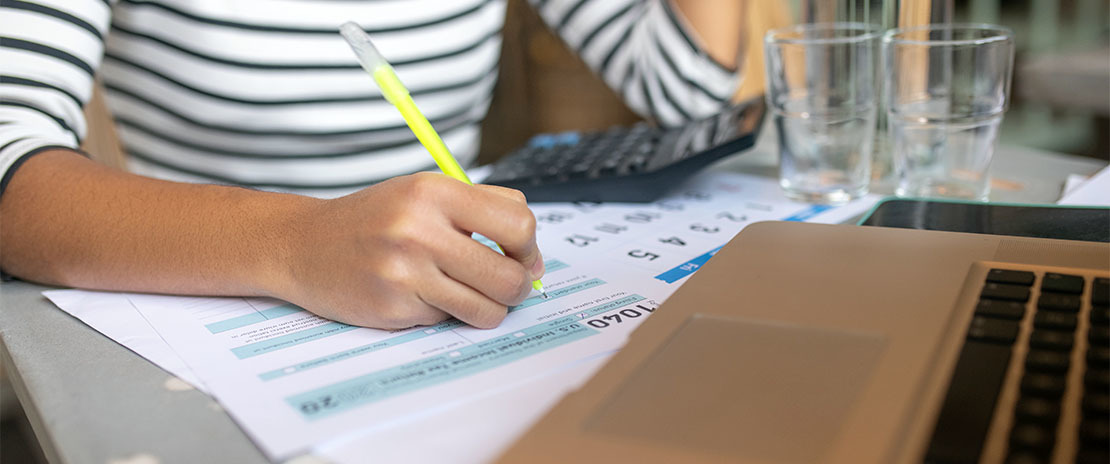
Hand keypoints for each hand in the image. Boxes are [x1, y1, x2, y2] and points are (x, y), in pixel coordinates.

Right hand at [274, 173, 544, 329]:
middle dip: (518, 287)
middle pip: (510, 275)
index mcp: (434, 192)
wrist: (303, 244)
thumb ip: (482, 209)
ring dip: (488, 308)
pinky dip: (443, 312)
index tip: (523, 256)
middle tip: (507, 286)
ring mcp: (405, 271)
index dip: (530, 247)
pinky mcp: (393, 307)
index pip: (518, 224)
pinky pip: (447, 319)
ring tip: (469, 295)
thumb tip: (533, 256)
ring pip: (486, 308)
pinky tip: (419, 295)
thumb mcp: (424, 192)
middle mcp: (420, 229)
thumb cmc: (375, 219)